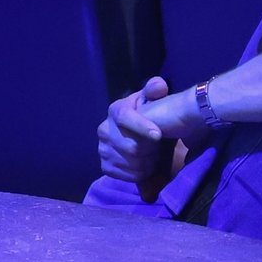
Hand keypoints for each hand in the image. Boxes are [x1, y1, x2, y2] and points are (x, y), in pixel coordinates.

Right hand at [98, 76, 182, 191]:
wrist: (142, 136)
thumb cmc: (149, 115)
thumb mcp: (152, 99)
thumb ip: (155, 90)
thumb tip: (158, 86)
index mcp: (115, 110)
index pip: (125, 118)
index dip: (141, 126)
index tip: (158, 135)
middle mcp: (103, 130)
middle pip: (130, 146)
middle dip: (150, 149)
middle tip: (159, 147)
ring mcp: (102, 149)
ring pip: (130, 162)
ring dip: (148, 162)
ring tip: (154, 155)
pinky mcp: (105, 166)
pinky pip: (126, 175)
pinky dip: (141, 173)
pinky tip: (146, 165)